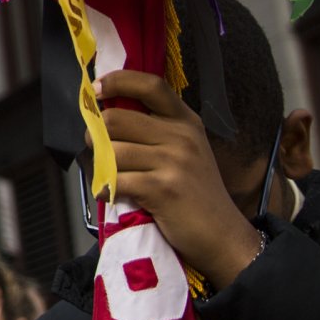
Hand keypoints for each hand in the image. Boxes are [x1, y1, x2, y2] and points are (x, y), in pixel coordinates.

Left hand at [99, 71, 264, 289]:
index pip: (150, 84)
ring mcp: (175, 162)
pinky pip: (116, 179)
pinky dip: (105, 189)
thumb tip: (104, 116)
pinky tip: (111, 194)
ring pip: (111, 150)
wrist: (224, 237)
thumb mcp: (185, 152)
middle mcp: (182, 136)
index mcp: (186, 122)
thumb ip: (154, 131)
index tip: (96, 90)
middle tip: (99, 152)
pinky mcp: (164, 189)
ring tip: (109, 177)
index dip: (117, 81)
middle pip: (116, 119)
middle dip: (96, 136)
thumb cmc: (195, 195)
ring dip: (100, 166)